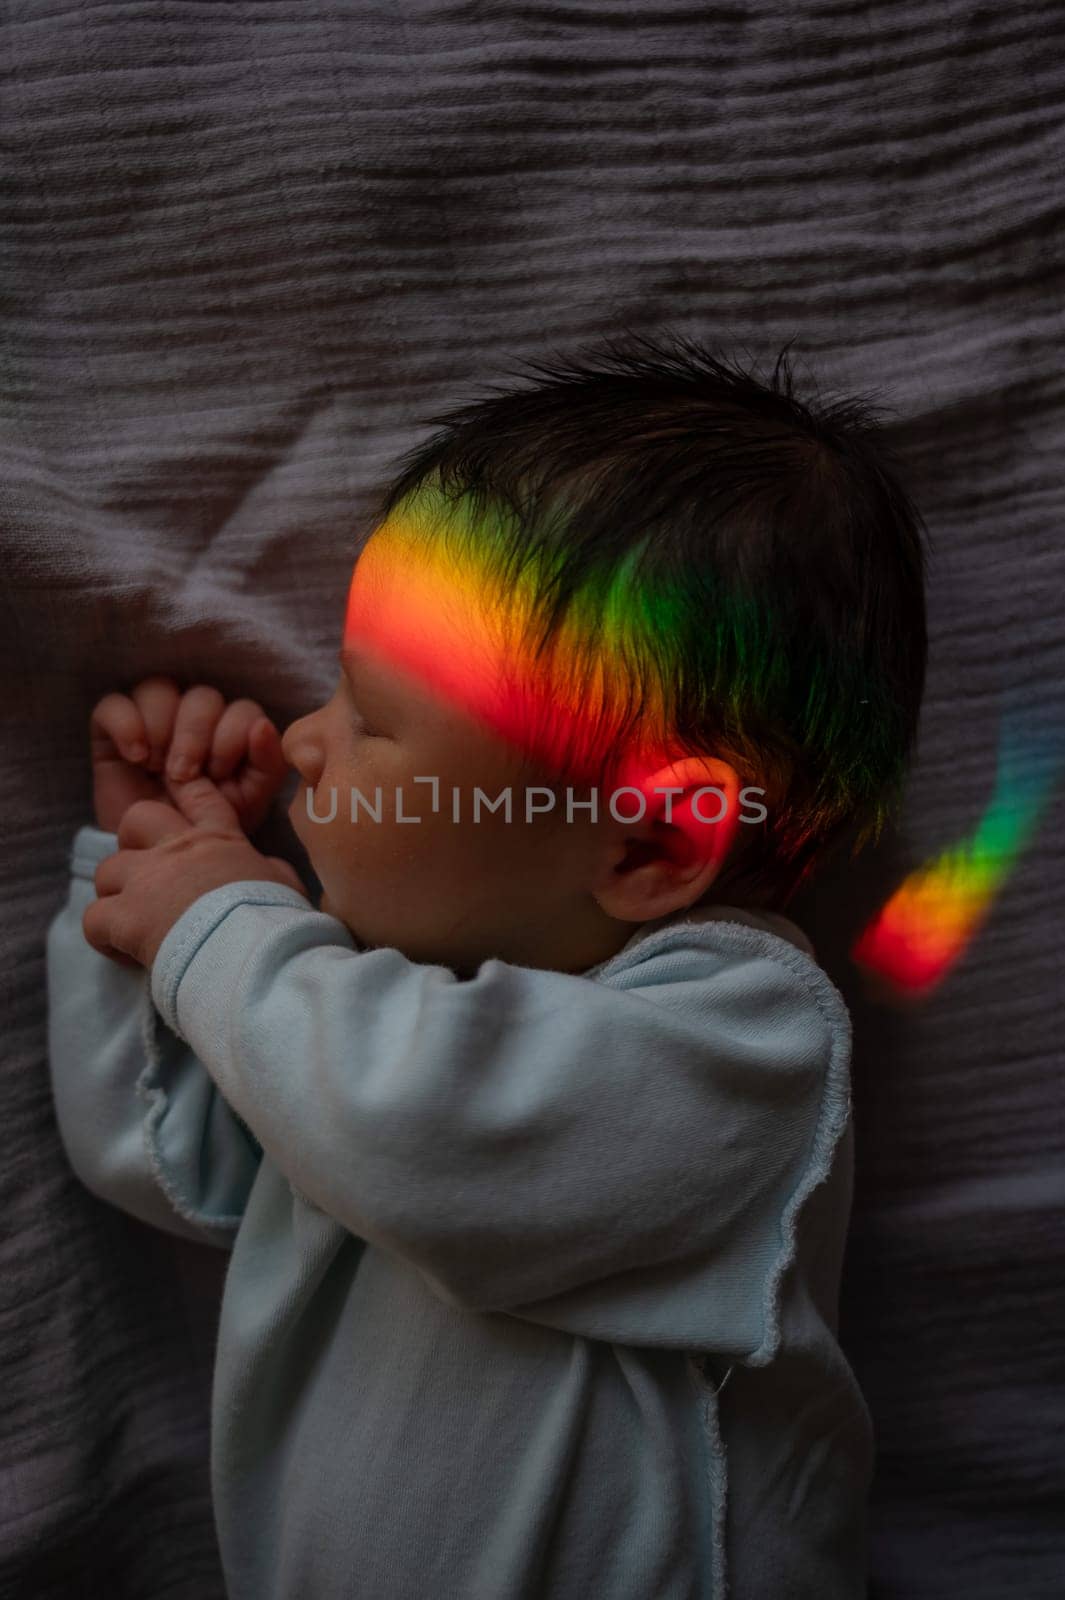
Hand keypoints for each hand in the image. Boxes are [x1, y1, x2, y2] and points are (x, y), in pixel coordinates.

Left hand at [83, 780, 309, 970]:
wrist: (254, 953)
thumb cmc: (275, 920)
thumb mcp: (284, 883)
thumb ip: (268, 869)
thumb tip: (266, 868)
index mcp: (218, 839)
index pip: (199, 796)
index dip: (186, 788)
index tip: (179, 792)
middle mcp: (176, 850)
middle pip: (135, 819)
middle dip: (132, 842)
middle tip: (146, 875)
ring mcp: (146, 880)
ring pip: (106, 871)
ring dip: (115, 895)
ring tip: (132, 923)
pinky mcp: (126, 917)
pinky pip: (93, 918)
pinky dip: (104, 937)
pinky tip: (125, 953)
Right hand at [91, 677, 288, 835]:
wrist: (159, 852)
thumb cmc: (207, 822)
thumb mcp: (248, 801)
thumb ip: (267, 764)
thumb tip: (262, 726)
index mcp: (232, 728)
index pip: (242, 709)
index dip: (232, 738)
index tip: (219, 775)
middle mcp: (195, 716)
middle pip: (202, 696)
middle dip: (195, 736)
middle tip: (184, 775)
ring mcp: (154, 717)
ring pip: (158, 689)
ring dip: (161, 727)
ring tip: (156, 767)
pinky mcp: (112, 727)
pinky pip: (113, 704)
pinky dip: (126, 725)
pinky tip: (135, 756)